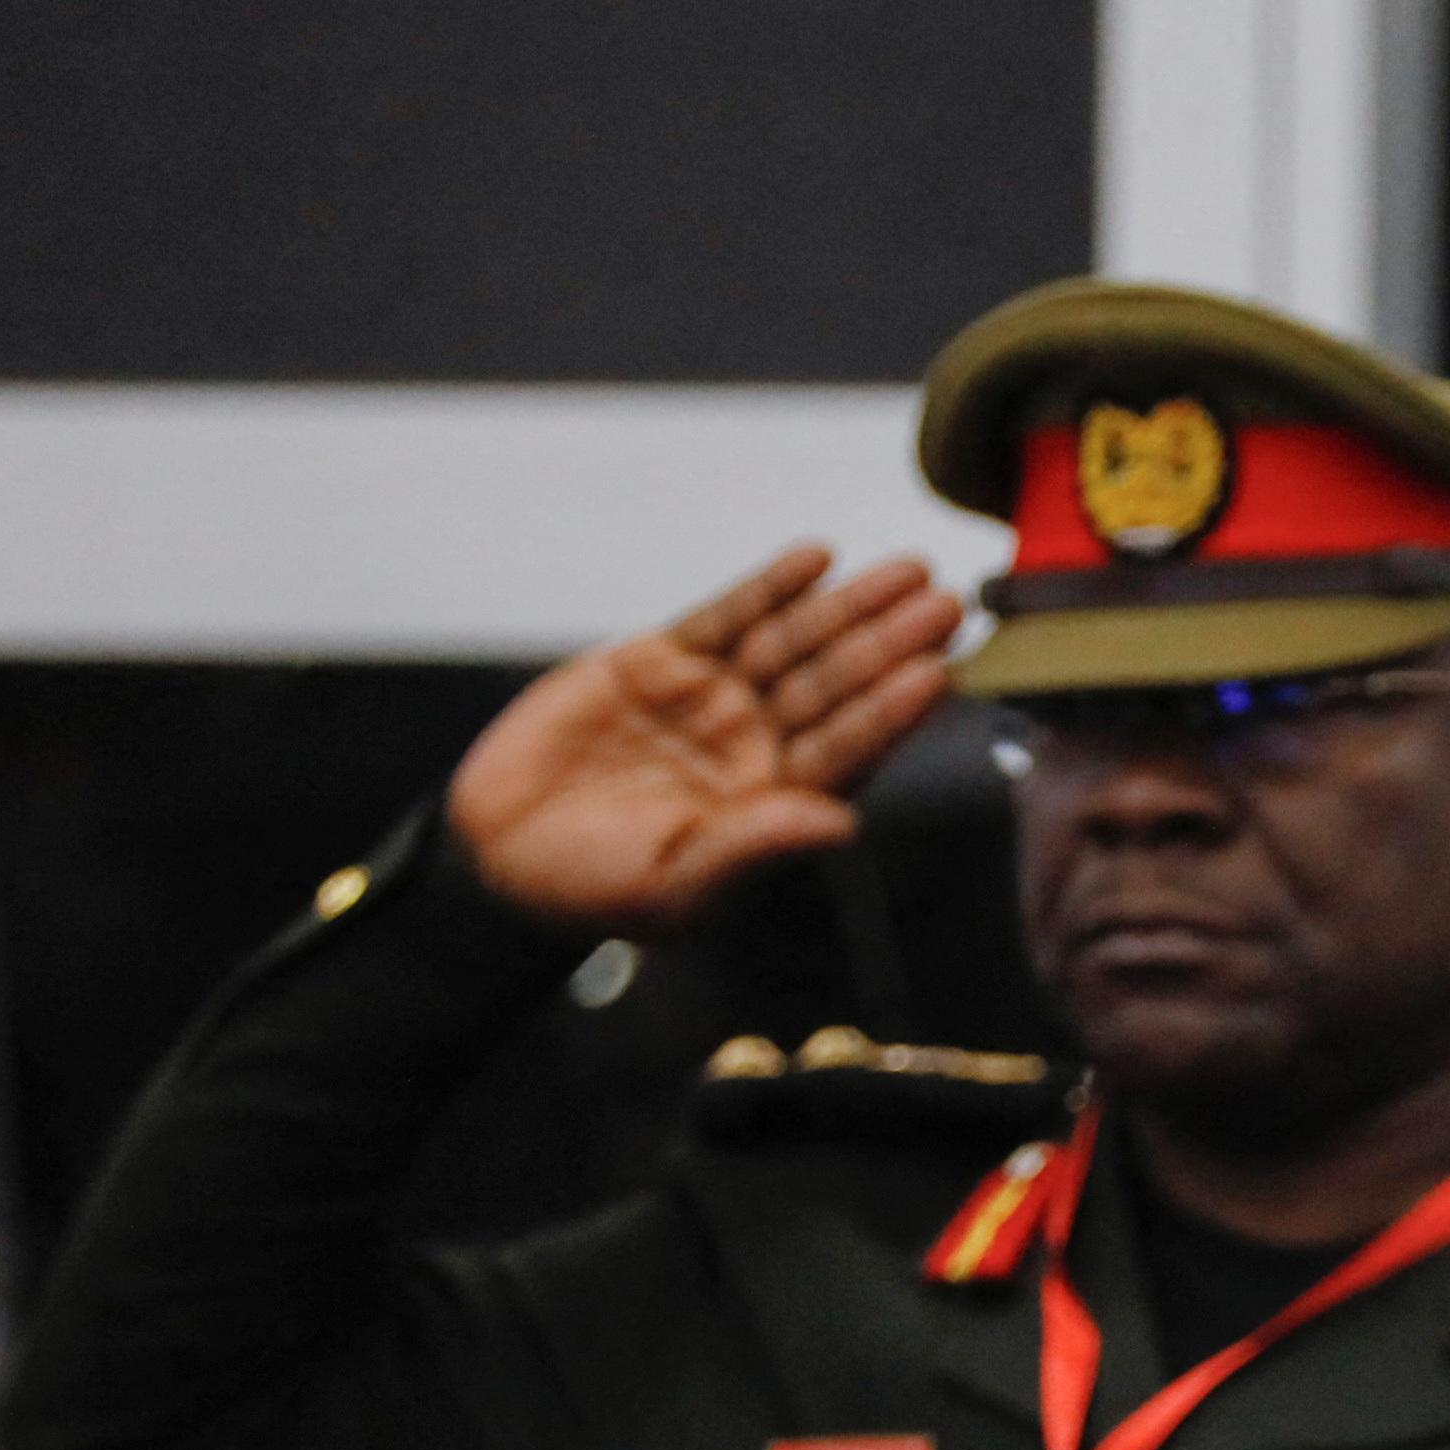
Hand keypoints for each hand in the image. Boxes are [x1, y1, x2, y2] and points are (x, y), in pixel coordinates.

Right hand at [447, 547, 963, 932]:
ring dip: (848, 606)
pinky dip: (768, 587)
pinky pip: (726, 616)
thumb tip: (843, 826)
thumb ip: (756, 846)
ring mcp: (714, 699)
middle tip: (946, 603)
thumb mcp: (678, 883)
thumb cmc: (598, 890)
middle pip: (836, 685)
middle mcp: (758, 745)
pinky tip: (816, 559)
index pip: (849, 749)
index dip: (891, 711)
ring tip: (905, 572)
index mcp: (775, 802)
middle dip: (889, 644)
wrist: (503, 854)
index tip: (936, 673)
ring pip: (793, 642)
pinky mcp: (662, 662)